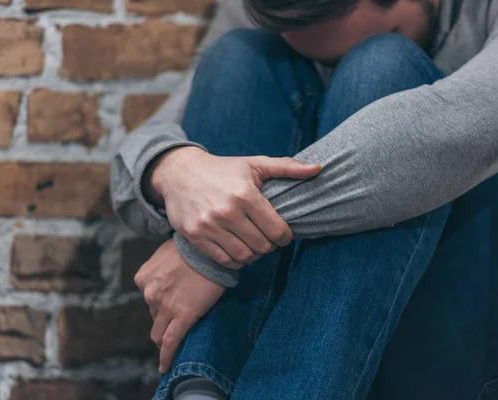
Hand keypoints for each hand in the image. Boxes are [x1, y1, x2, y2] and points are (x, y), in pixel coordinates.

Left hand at [135, 239, 225, 372]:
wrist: (211, 250)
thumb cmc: (195, 246)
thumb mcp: (168, 251)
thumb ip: (162, 266)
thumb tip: (170, 272)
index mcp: (143, 277)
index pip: (149, 297)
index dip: (160, 300)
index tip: (170, 302)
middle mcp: (149, 293)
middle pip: (154, 314)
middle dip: (163, 316)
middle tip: (178, 316)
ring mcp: (164, 307)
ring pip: (159, 332)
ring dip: (164, 337)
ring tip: (169, 346)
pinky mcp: (182, 317)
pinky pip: (171, 342)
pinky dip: (166, 356)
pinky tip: (165, 366)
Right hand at [147, 147, 320, 268]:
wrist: (179, 173)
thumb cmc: (222, 169)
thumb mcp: (254, 164)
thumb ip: (287, 168)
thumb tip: (318, 169)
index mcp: (245, 195)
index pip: (277, 230)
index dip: (285, 236)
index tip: (283, 233)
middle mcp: (227, 212)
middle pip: (262, 246)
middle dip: (270, 245)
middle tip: (268, 238)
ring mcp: (209, 226)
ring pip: (244, 256)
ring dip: (254, 255)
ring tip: (254, 244)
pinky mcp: (196, 237)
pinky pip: (224, 260)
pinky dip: (236, 260)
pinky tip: (238, 248)